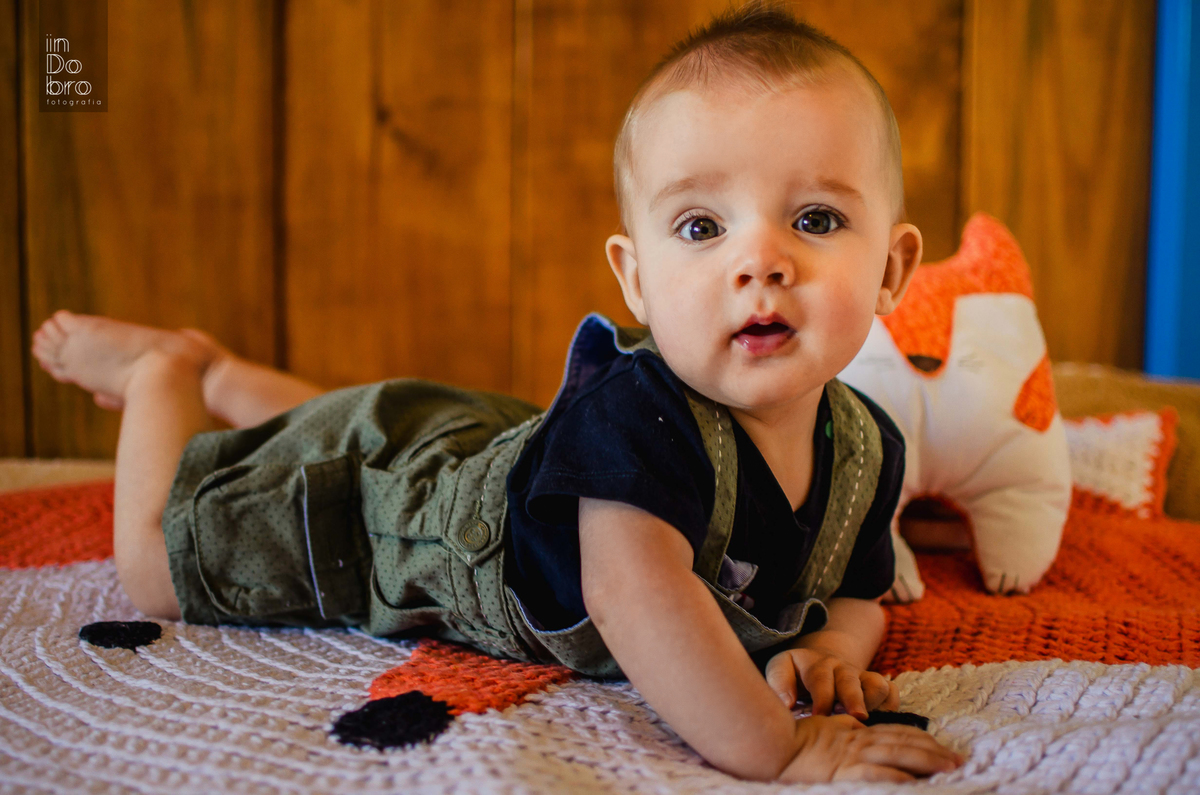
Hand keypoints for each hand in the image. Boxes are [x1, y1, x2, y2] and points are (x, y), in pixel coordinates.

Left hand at [766, 647, 897, 718]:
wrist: (821, 661)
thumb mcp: (781, 668)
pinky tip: (879, 724)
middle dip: (854, 699)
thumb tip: (786, 703)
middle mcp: (843, 669)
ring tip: (864, 723)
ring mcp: (862, 677)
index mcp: (818, 665)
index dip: (822, 697)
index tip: (819, 715)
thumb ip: (779, 682)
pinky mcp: (877, 686)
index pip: (822, 679)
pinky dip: (890, 707)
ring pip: (877, 685)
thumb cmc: (797, 673)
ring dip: (873, 704)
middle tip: (855, 717)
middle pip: (853, 681)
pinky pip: (891, 692)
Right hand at [779, 714, 962, 782]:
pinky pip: (878, 775)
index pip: (898, 732)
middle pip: (905, 743)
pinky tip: (915, 784)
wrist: (774, 746)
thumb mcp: (826, 727)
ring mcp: (855, 757)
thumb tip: (858, 726)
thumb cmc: (796, 739)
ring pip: (899, 755)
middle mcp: (861, 742)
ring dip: (927, 762)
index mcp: (857, 733)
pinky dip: (899, 779)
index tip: (943, 748)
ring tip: (950, 769)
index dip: (923, 740)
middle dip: (934, 752)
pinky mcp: (846, 772)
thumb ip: (845, 728)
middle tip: (959, 760)